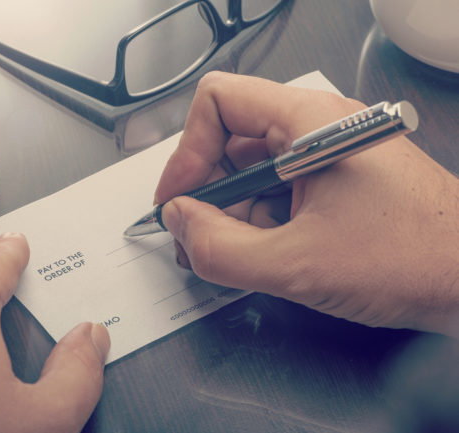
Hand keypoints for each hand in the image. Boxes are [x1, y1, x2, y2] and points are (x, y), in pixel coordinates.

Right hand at [155, 72, 458, 336]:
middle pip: (230, 138)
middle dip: (205, 190)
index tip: (179, 198)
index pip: (219, 102)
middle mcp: (317, 127)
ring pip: (251, 167)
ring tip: (230, 252)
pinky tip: (261, 251)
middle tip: (195, 234)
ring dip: (230, 210)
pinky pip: (276, 187)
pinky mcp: (333, 179)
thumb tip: (180, 223)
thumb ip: (220, 249)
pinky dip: (257, 218)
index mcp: (309, 122)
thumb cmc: (415, 258)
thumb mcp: (297, 264)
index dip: (187, 152)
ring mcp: (326, 153)